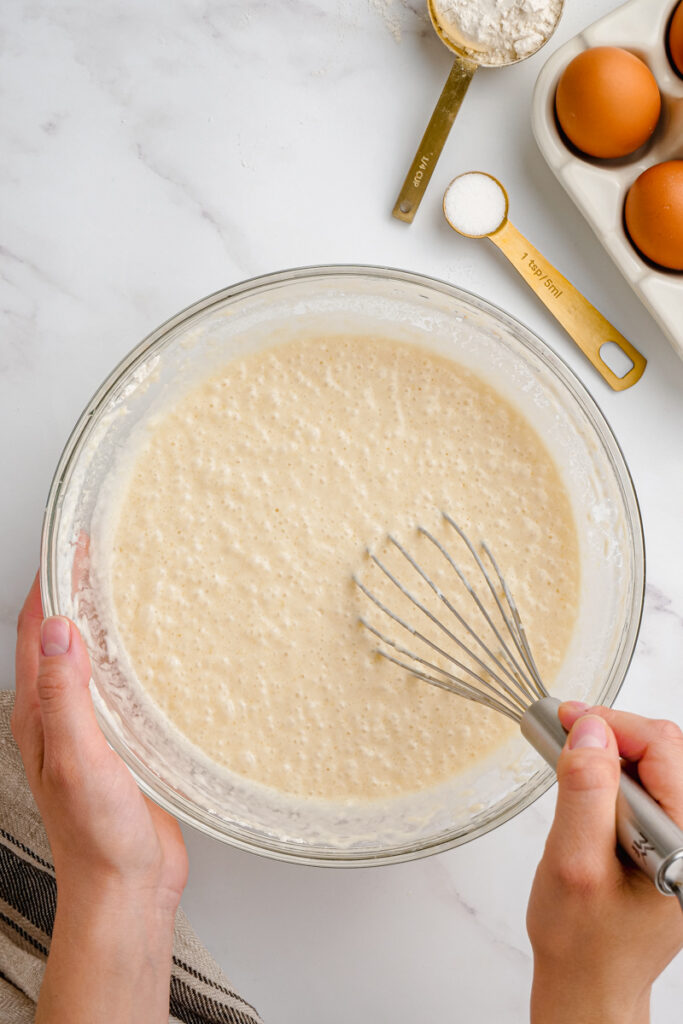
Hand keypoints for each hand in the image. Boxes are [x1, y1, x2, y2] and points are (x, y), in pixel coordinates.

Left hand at [13, 574, 188, 1022]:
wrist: (127, 889)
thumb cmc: (97, 836)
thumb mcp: (78, 759)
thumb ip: (65, 696)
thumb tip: (59, 631)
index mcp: (38, 715)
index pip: (39, 632)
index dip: (54, 585)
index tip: (73, 545)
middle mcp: (59, 717)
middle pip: (62, 638)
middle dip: (77, 592)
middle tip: (104, 553)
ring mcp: (90, 729)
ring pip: (91, 658)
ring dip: (104, 621)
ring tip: (129, 586)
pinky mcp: (121, 742)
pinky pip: (120, 685)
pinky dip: (130, 655)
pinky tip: (154, 651)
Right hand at [527, 703, 682, 1023]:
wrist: (588, 983)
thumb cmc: (582, 940)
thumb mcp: (573, 863)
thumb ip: (585, 793)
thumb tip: (589, 730)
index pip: (663, 750)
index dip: (612, 724)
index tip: (567, 719)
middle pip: (665, 750)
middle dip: (612, 732)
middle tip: (563, 731)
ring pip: (656, 764)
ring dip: (611, 752)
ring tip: (571, 756)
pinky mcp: (669, 839)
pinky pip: (649, 787)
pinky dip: (615, 774)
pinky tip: (587, 783)